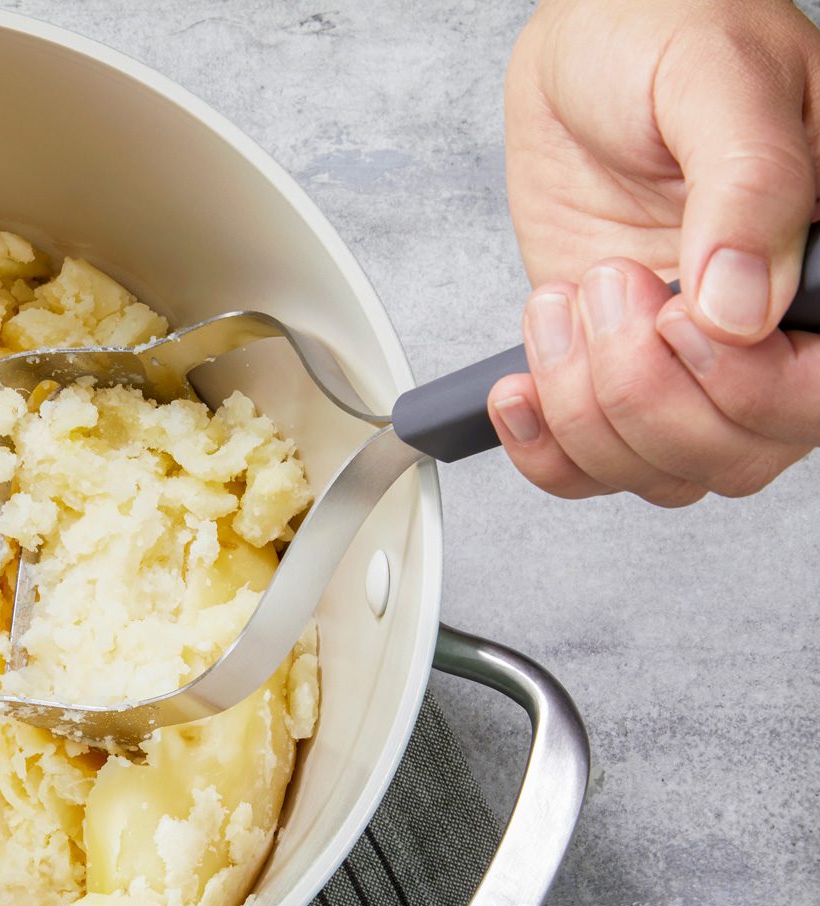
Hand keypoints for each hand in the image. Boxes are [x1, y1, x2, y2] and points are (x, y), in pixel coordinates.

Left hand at [494, 0, 819, 504]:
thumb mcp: (716, 82)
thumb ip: (750, 186)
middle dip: (644, 393)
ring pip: (665, 472)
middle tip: (605, 283)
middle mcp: (777, 333)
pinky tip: (517, 386)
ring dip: (585, 413)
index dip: (744, 387)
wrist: (587, 48)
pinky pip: (595, 468)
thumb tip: (740, 306)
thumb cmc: (666, 35)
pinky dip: (546, 449)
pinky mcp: (616, 372)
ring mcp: (693, 364)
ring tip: (559, 303)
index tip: (672, 317)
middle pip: (740, 453)